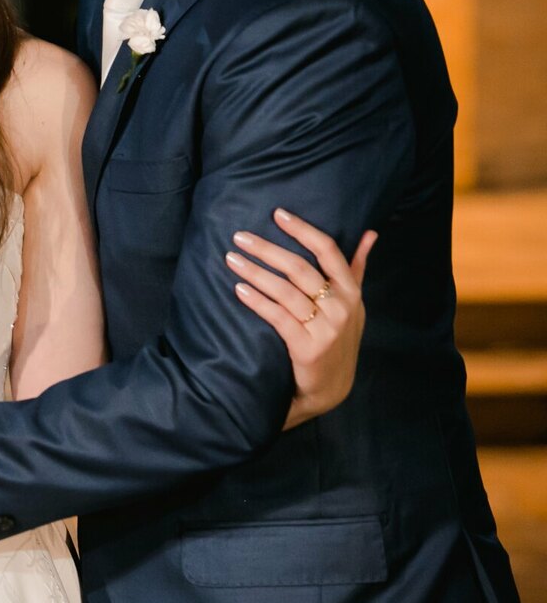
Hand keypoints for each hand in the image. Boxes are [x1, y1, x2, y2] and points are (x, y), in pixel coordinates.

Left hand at [227, 208, 376, 430]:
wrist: (331, 387)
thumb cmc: (338, 338)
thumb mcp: (353, 304)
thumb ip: (356, 268)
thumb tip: (370, 233)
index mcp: (351, 291)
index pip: (328, 251)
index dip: (303, 230)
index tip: (277, 214)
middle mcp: (341, 306)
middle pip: (299, 268)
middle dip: (266, 249)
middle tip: (239, 236)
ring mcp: (326, 328)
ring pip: (285, 291)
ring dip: (255, 271)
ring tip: (231, 259)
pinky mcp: (307, 347)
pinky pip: (277, 317)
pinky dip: (257, 300)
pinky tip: (239, 289)